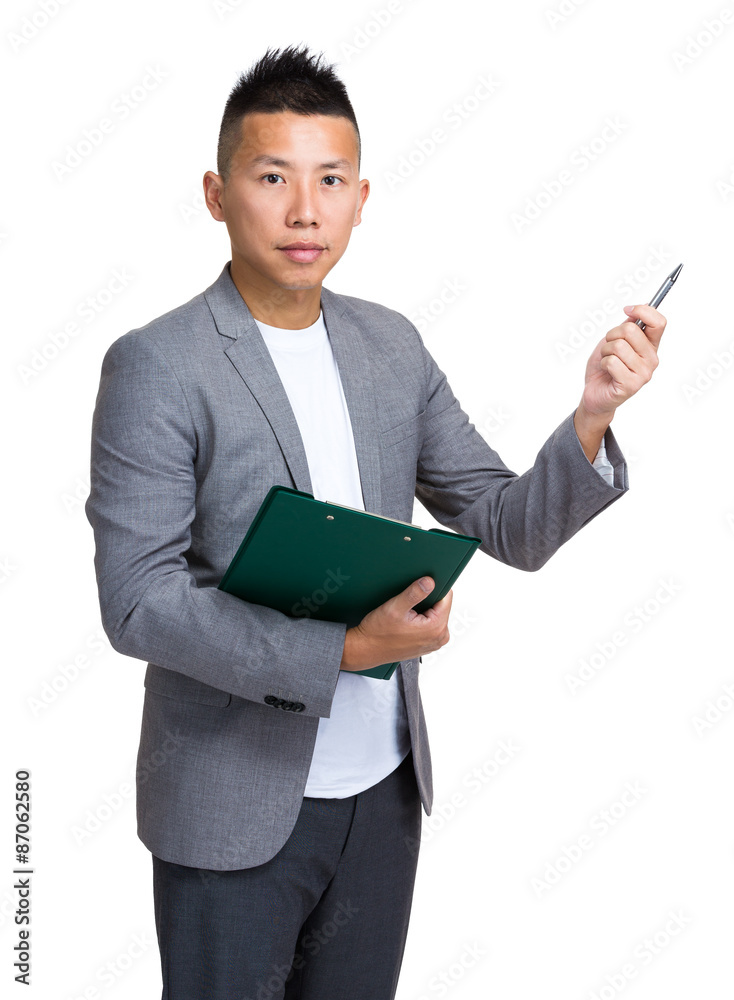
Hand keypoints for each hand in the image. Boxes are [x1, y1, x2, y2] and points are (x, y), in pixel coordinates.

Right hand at [340, 577, 451, 670]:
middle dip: (427, 600)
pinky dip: (420, 619)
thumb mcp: (395, 608)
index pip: (446, 597)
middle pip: (441, 606)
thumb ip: (415, 593)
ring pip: (435, 614)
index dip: (434, 587)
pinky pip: (430, 624)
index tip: (420, 587)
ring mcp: (434, 642)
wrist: (366, 649)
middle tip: (408, 604)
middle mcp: (439, 637)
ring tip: (405, 615)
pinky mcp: (427, 644)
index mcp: (436, 628)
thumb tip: (429, 582)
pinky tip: (406, 622)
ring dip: (423, 610)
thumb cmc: (378, 633)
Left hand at [582, 303, 664, 417]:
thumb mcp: (615, 340)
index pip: (659, 323)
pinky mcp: (631, 385)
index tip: (627, 309)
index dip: (643, 311)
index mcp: (651, 347)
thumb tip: (638, 309)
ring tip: (606, 360)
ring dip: (605, 351)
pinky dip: (603, 363)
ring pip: (618, 346)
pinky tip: (606, 371)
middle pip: (631, 330)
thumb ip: (628, 326)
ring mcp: (643, 374)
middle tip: (608, 346)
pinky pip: (611, 362)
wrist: (595, 392)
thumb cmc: (605, 366)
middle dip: (612, 334)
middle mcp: (651, 360)